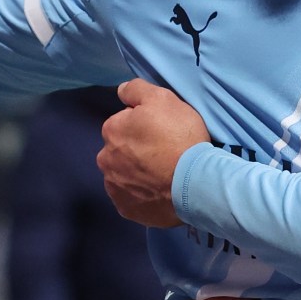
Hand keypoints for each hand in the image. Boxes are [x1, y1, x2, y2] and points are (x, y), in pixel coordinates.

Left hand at [97, 80, 211, 227]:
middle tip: (163, 154)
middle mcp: (105, 159)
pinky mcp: (126, 209)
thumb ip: (137, 90)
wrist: (195, 183)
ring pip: (123, 175)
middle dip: (135, 151)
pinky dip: (141, 195)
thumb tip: (121, 91)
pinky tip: (158, 192)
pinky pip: (131, 198)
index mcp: (111, 130)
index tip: (162, 132)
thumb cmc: (179, 137)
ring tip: (162, 175)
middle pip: (120, 150)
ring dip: (136, 174)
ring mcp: (114, 187)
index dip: (143, 126)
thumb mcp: (163, 99)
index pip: (124, 123)